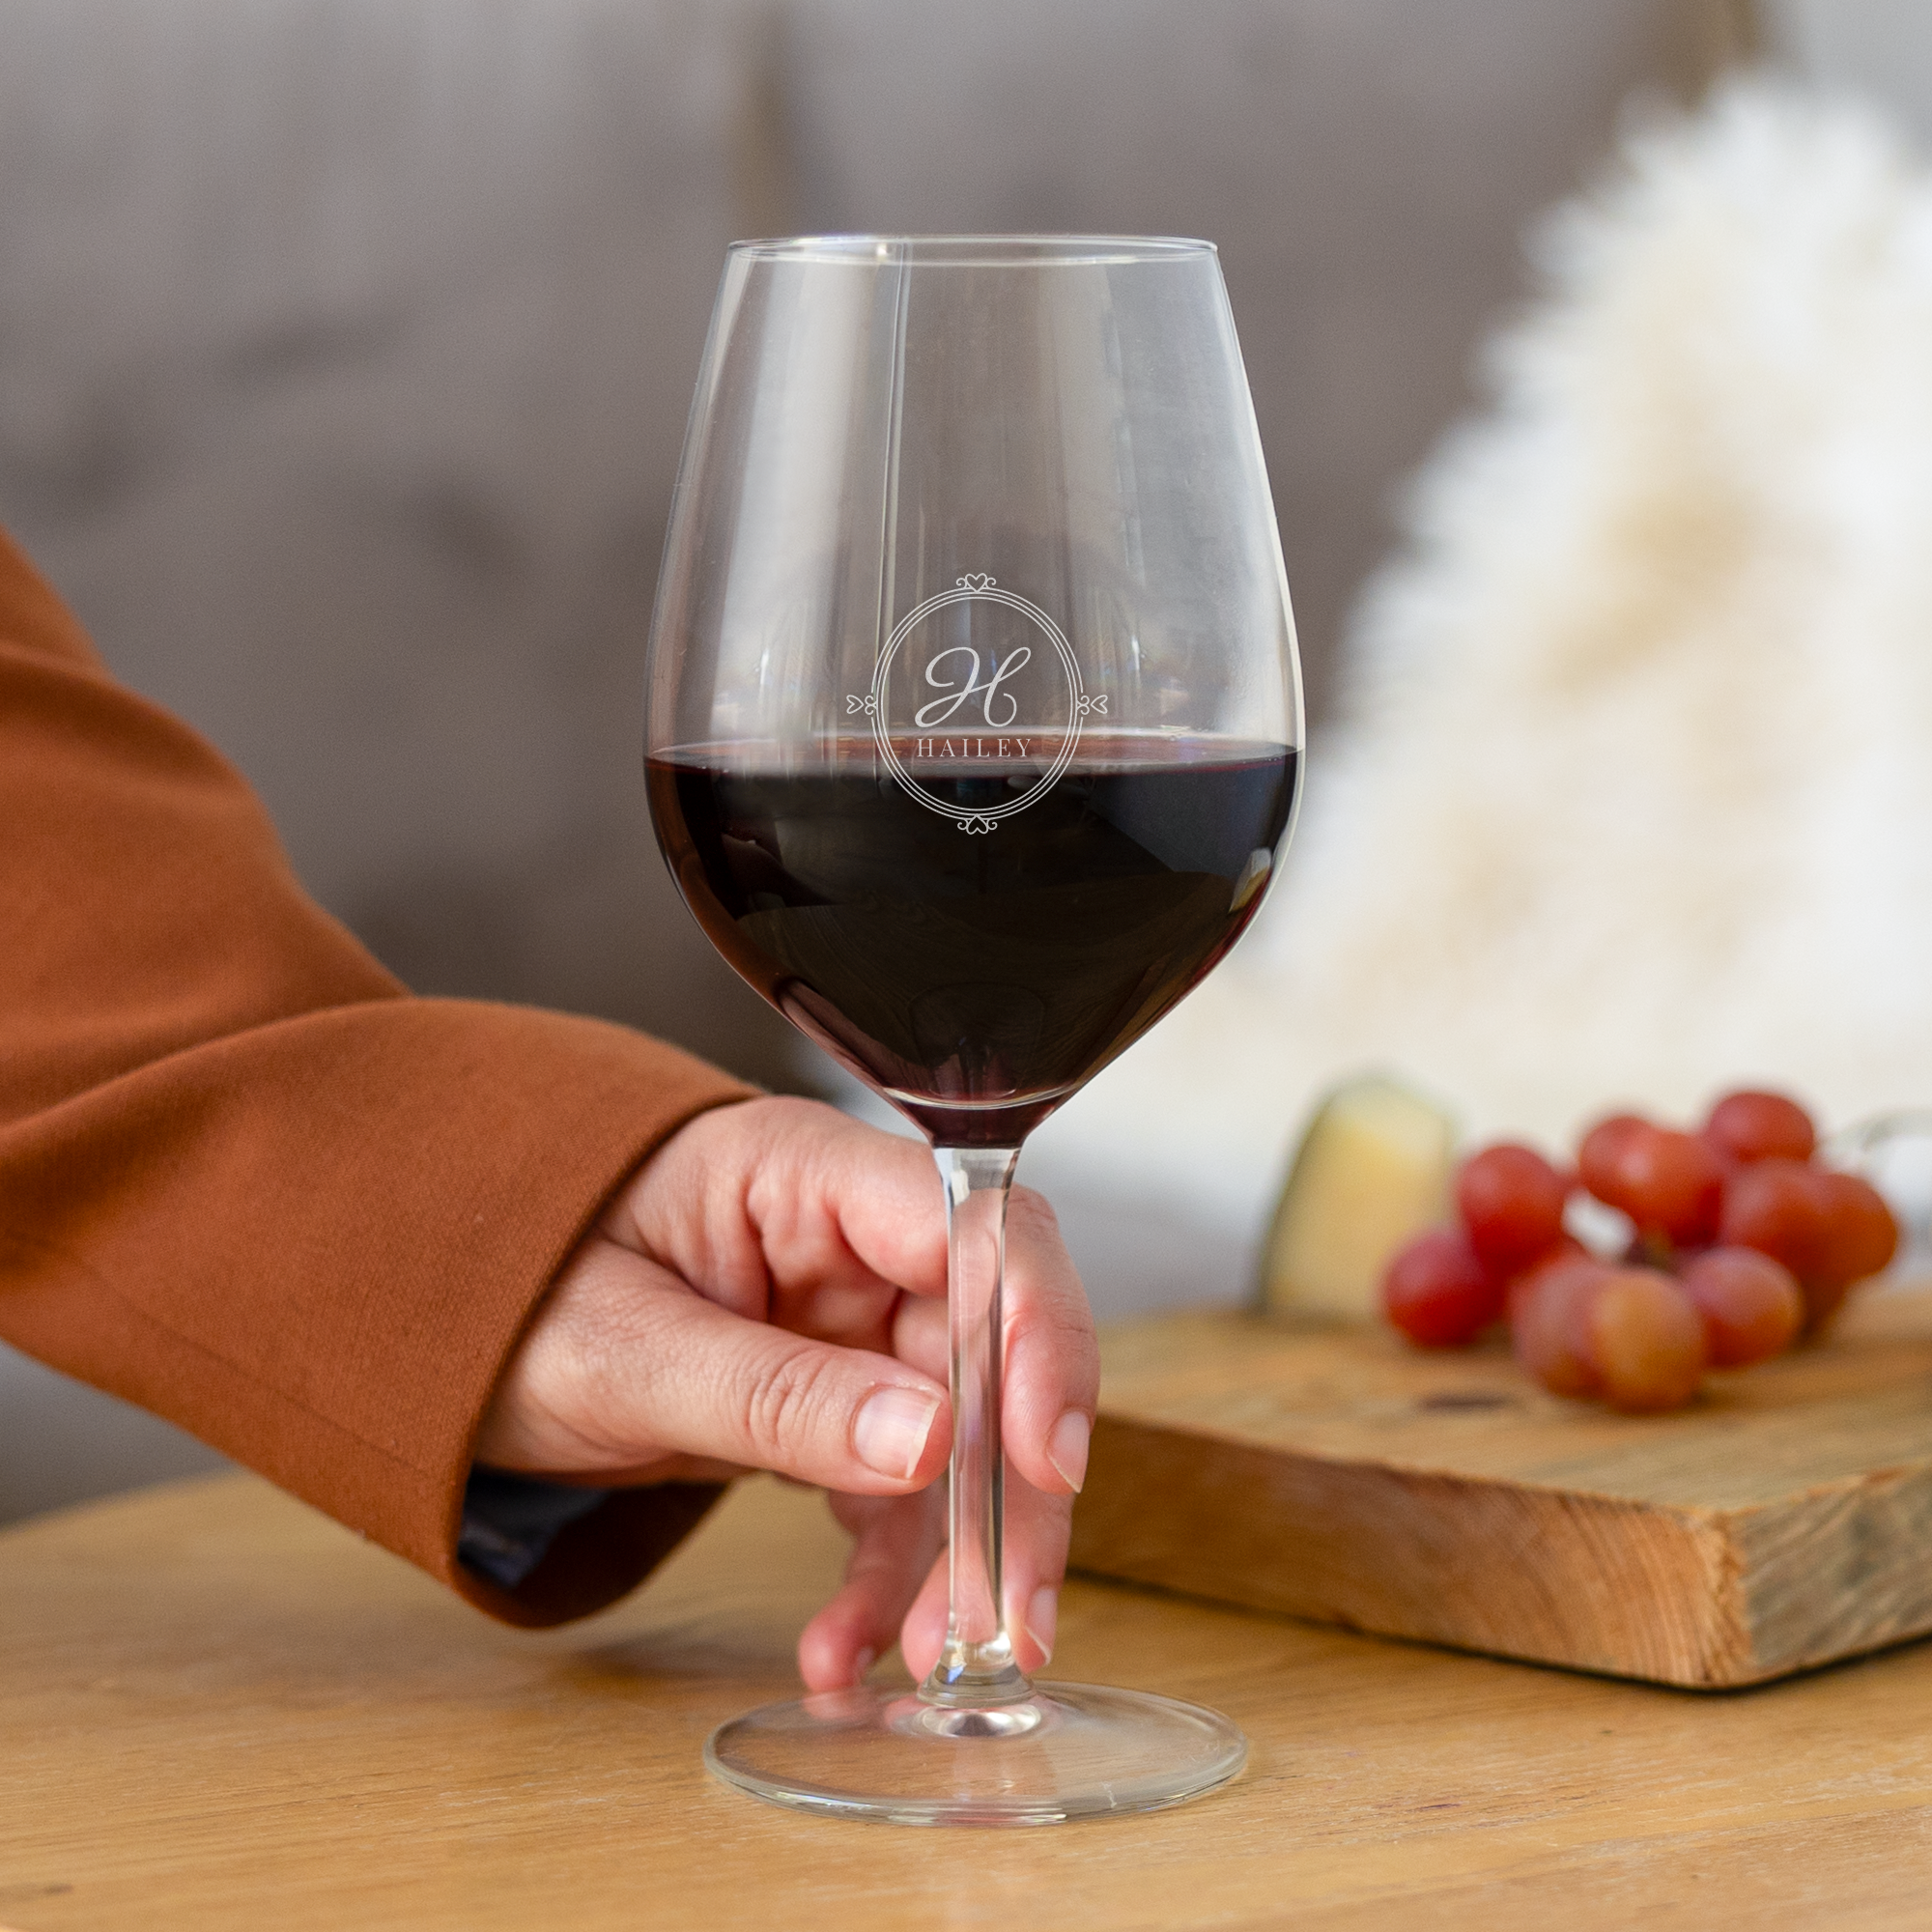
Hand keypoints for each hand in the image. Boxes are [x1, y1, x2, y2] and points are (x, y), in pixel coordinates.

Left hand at [474, 1096, 1097, 1690]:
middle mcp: (852, 1241)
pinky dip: (881, 1574)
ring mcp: (851, 1321)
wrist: (445, 1331)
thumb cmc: (514, 1294)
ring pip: (962, 1434)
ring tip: (925, 1660)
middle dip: (1009, 1485)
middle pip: (993, 1344)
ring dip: (956, 1554)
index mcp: (805, 1175)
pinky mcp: (838, 1398)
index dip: (1034, 1332)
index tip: (1042, 1459)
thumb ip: (775, 1394)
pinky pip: (893, 1488)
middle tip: (1009, 1610)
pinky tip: (848, 1644)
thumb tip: (928, 1441)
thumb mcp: (626, 1353)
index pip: (975, 1227)